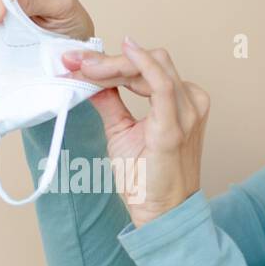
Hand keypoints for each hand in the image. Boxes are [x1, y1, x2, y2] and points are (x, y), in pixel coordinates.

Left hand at [61, 37, 209, 228]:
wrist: (162, 214)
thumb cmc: (148, 179)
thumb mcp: (122, 131)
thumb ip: (110, 102)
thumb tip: (89, 79)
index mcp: (181, 102)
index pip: (147, 68)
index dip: (111, 60)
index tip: (78, 60)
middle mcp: (190, 102)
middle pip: (151, 61)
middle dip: (109, 59)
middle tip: (74, 61)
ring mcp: (186, 113)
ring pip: (153, 67)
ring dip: (114, 64)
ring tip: (83, 67)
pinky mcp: (173, 128)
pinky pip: (161, 85)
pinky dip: (141, 65)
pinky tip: (126, 51)